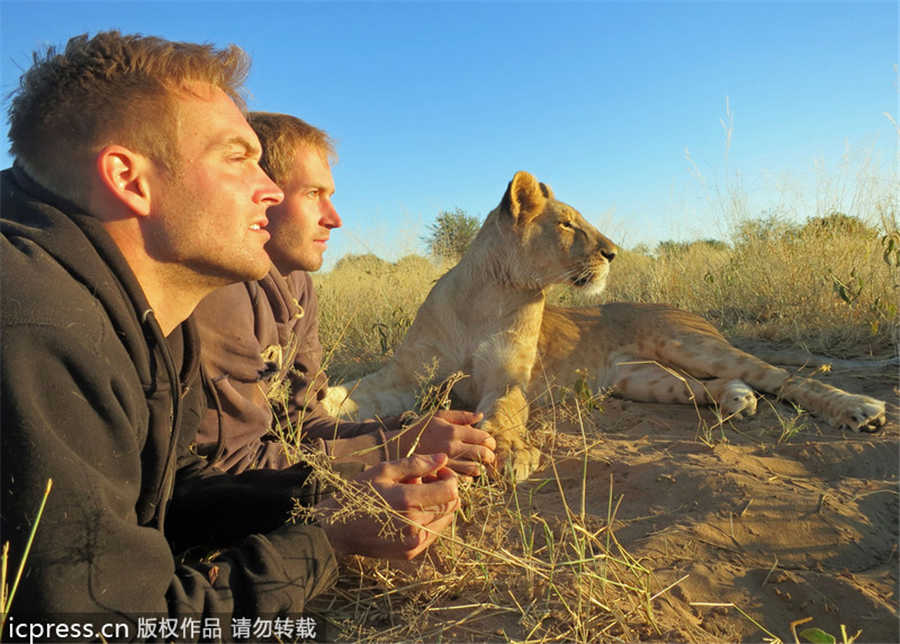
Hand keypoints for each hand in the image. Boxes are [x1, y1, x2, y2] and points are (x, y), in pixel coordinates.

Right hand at [318, 453, 458, 559]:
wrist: (335, 529)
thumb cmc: (357, 495)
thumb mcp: (383, 471)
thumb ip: (416, 464)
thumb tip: (443, 458)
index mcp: (408, 501)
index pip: (451, 491)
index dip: (449, 478)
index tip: (435, 472)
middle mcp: (415, 525)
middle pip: (451, 506)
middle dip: (444, 490)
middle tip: (424, 482)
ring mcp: (414, 542)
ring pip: (444, 520)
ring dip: (437, 506)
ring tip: (414, 498)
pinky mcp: (410, 553)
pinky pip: (433, 534)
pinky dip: (428, 520)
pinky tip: (409, 512)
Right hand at [387, 410, 494, 477]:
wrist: (398, 448)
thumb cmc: (420, 430)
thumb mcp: (438, 416)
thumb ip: (460, 415)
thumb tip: (480, 416)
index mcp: (452, 431)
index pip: (483, 437)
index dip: (491, 441)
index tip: (490, 443)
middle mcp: (451, 447)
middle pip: (483, 454)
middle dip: (490, 455)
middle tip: (488, 456)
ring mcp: (447, 463)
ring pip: (475, 469)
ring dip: (480, 467)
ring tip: (478, 464)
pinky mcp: (441, 476)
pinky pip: (463, 480)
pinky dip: (468, 478)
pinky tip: (464, 473)